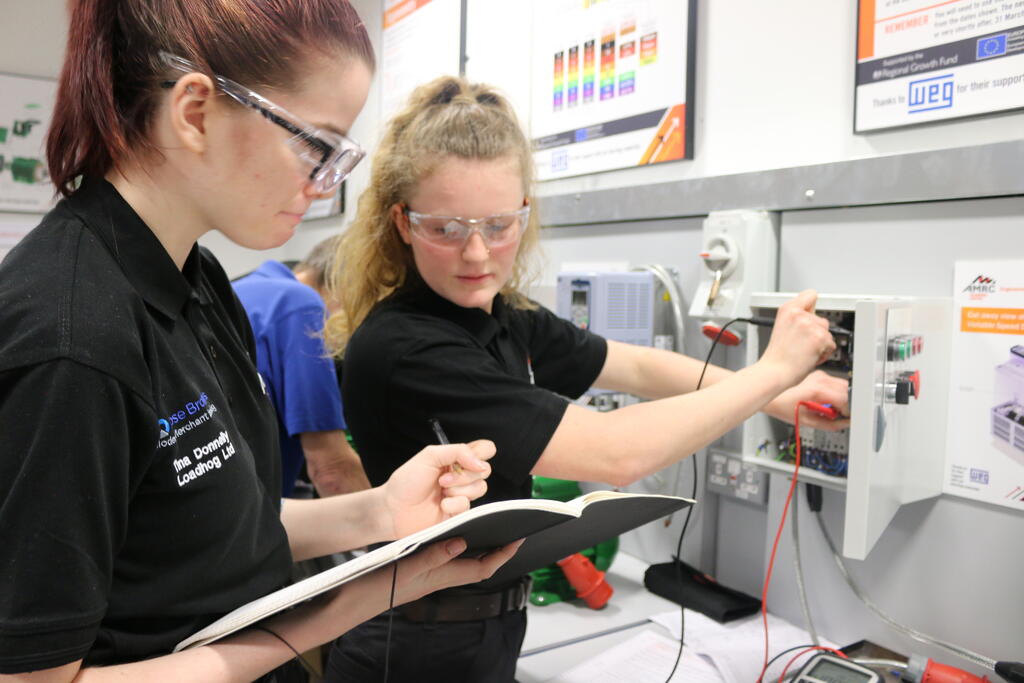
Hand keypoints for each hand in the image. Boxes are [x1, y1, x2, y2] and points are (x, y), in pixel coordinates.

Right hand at [360, 537, 523, 610]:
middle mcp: (439, 577)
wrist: (352, 601)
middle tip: (507, 532)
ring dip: (475, 548)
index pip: (481, 569)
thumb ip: (433, 556)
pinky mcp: (416, 571)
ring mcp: (428, 575)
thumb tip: (461, 543)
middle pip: (475, 566)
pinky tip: (449, 534)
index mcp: (441, 577)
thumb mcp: (406, 568)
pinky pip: (444, 559)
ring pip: (461, 562)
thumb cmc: (376, 588)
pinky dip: (452, 546)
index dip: (502, 556)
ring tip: (485, 530)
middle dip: (494, 552)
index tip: (517, 540)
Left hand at [381, 440, 495, 538]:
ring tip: (441, 492)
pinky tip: (441, 505)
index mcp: (457, 459)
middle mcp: (462, 476)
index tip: (468, 458)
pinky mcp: (459, 514)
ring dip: (458, 489)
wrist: (393, 509)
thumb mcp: (429, 456)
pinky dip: (454, 504)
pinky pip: (469, 506)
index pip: (485, 449)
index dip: (482, 453)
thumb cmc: (406, 482)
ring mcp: (461, 495)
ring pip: (480, 488)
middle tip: (442, 479)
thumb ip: (457, 451)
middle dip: (464, 474)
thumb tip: (480, 463)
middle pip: (485, 470)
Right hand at [758, 290, 835, 387]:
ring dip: (820, 343)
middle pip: (822, 319)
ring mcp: (810, 325)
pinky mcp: (819, 337)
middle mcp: (799, 314)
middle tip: (802, 343)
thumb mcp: (782, 327)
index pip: (810, 295)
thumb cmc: (777, 356)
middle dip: (816, 332)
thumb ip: (797, 318)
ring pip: (827, 332)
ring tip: (804, 351)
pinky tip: (809, 357)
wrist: (774, 372)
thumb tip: (813, 315)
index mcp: (787, 309)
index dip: (812, 306)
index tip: (811, 314)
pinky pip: (831, 345)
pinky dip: (824, 354)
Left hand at [764, 370, 850, 430]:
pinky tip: (825, 399)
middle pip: (847, 390)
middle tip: (838, 414)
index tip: (846, 418)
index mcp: (818, 390)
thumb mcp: (808, 421)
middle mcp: (820, 379)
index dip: (848, 411)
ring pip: (843, 385)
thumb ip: (830, 424)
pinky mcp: (818, 374)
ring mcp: (820, 375)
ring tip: (829, 407)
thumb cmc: (784, 406)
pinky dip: (835, 392)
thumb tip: (844, 423)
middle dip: (846, 404)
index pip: (845, 399)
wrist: (772, 394)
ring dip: (842, 397)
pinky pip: (835, 382)